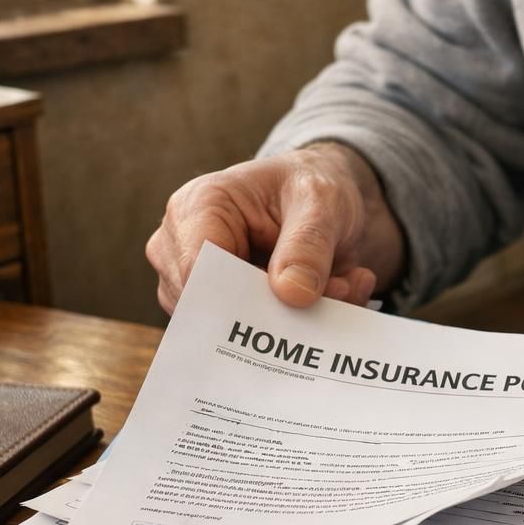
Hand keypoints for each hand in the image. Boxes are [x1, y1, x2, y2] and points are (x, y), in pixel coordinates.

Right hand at [147, 143, 405, 313]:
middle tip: (339, 290)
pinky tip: (334, 295)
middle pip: (212, 306)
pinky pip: (250, 336)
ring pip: (233, 329)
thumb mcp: (321, 201)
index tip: (298, 302)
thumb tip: (292, 295)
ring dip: (296, 320)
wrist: (320, 200)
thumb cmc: (308, 187)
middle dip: (280, 310)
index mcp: (197, 207)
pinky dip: (300, 325)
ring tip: (341, 286)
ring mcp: (195, 282)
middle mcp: (183, 247)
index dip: (243, 298)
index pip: (198, 270)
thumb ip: (308, 244)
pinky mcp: (219, 309)